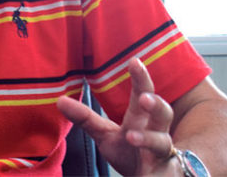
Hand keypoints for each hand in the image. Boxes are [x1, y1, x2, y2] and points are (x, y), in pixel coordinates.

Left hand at [57, 57, 182, 175]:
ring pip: (163, 143)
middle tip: (144, 98)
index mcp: (141, 119)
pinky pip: (166, 175)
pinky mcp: (167, 175)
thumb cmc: (129, 153)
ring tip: (131, 137)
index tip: (134, 61)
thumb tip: (60, 100)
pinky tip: (147, 175)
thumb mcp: (105, 135)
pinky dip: (156, 175)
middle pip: (163, 114)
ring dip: (149, 139)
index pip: (144, 93)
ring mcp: (163, 155)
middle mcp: (157, 133)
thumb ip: (85, 118)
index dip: (141, 78)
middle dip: (156, 105)